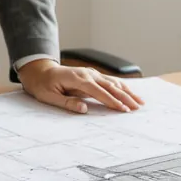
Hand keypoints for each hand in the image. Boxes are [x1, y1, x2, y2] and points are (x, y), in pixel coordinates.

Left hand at [16, 60, 144, 113]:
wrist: (41, 71)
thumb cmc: (43, 85)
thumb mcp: (49, 97)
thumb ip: (67, 102)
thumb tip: (84, 108)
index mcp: (77, 79)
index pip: (98, 91)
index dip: (111, 101)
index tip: (122, 109)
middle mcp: (87, 74)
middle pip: (110, 86)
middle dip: (125, 97)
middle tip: (137, 108)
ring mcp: (91, 73)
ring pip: (114, 83)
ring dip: (127, 92)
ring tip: (140, 102)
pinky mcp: (93, 75)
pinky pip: (110, 81)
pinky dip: (122, 87)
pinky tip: (130, 93)